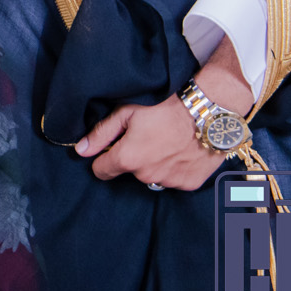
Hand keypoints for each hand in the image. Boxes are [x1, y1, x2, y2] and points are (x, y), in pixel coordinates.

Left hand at [77, 37, 253, 191]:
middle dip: (133, 157)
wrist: (209, 111)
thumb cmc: (166, 106)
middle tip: (148, 136)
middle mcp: (147, 175)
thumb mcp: (127, 112)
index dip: (103, 158)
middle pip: (129, 171)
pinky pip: (174, 179)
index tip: (113, 147)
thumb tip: (81, 150)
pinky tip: (181, 149)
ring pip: (152, 176)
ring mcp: (170, 181)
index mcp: (128, 159)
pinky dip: (175, 168)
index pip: (102, 171)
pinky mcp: (189, 183)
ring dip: (155, 164)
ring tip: (166, 142)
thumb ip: (102, 134)